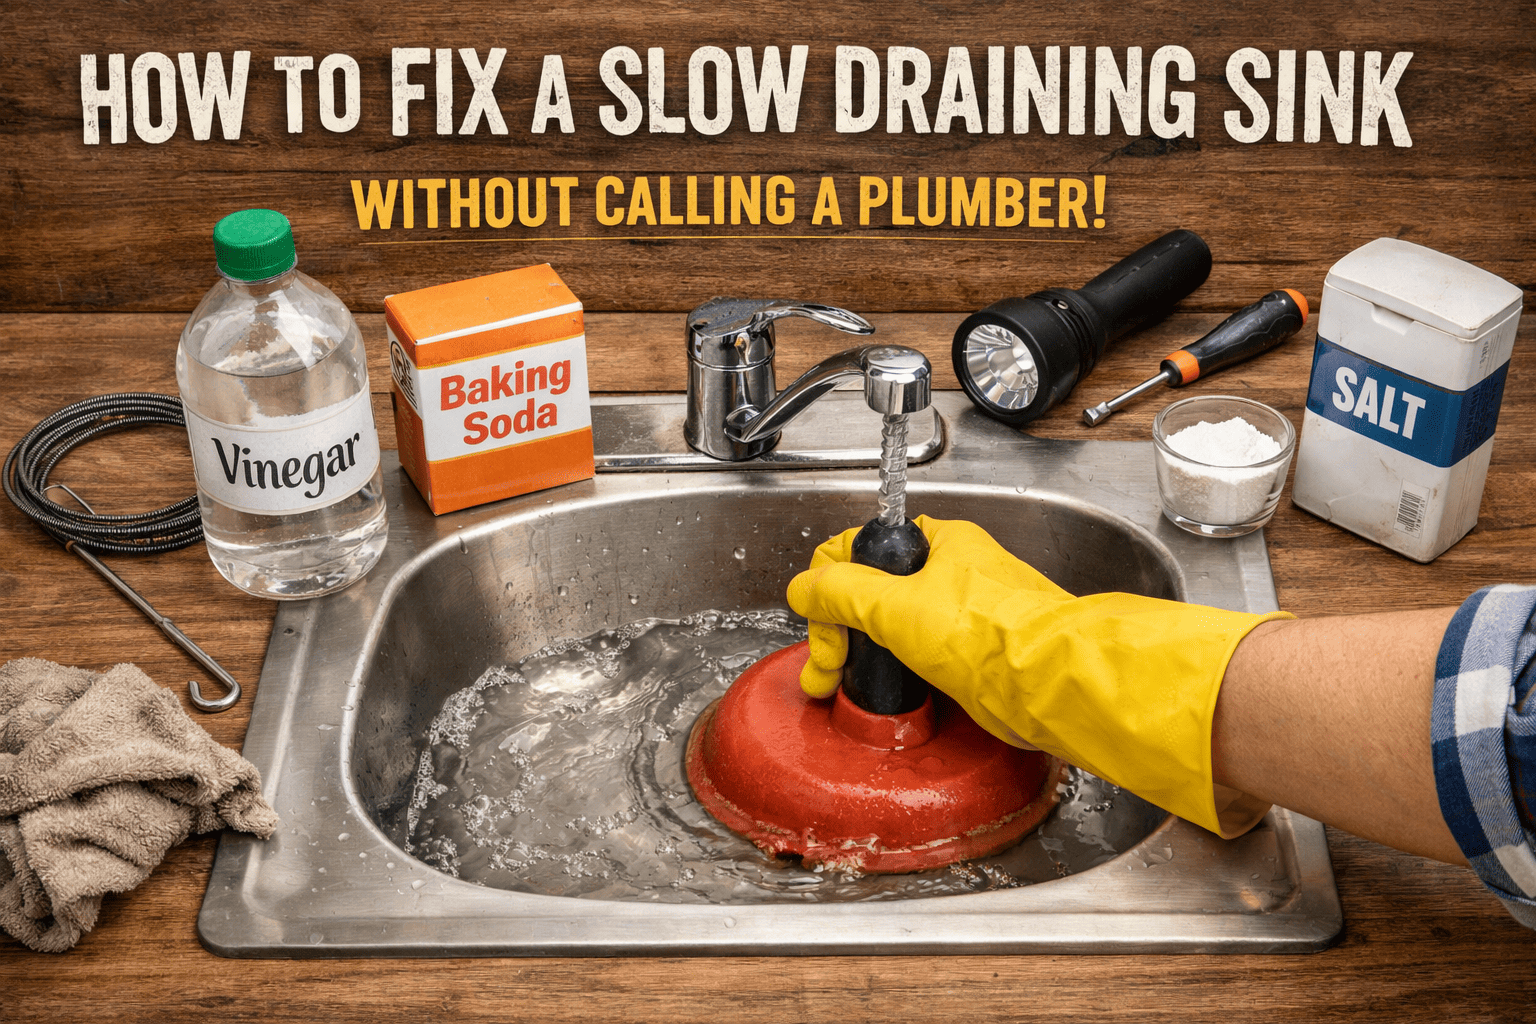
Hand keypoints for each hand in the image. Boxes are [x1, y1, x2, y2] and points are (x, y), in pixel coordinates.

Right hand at [787, 515, 1289, 836]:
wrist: (1052, 686)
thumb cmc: (993, 638)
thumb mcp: (895, 605)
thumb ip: (840, 591)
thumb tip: (804, 586)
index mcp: (940, 543)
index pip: (860, 549)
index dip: (829, 586)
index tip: (819, 625)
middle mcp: (957, 572)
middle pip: (875, 590)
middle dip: (842, 629)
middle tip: (827, 668)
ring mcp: (969, 614)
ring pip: (897, 624)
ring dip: (867, 653)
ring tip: (847, 685)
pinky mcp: (979, 655)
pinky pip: (923, 654)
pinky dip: (900, 671)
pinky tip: (891, 692)